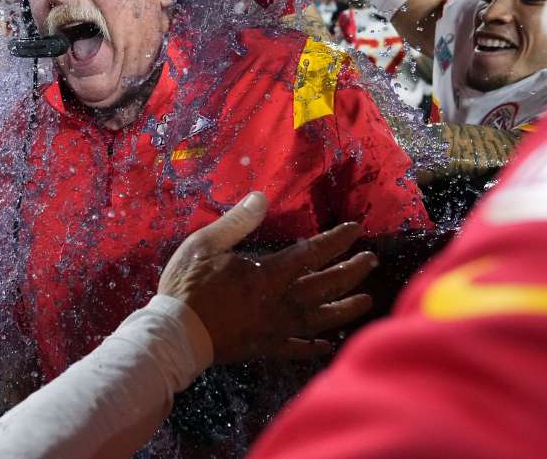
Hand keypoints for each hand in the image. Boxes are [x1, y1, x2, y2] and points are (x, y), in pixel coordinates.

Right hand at [158, 192, 376, 364]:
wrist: (176, 335)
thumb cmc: (187, 286)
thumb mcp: (205, 245)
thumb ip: (237, 222)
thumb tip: (261, 197)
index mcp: (268, 274)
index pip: (311, 254)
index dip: (336, 240)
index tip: (356, 230)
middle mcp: (280, 302)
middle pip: (324, 285)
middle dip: (350, 271)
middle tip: (371, 260)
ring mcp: (276, 328)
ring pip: (319, 318)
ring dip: (344, 308)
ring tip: (366, 299)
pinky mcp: (266, 348)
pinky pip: (297, 349)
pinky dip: (314, 347)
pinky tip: (327, 344)